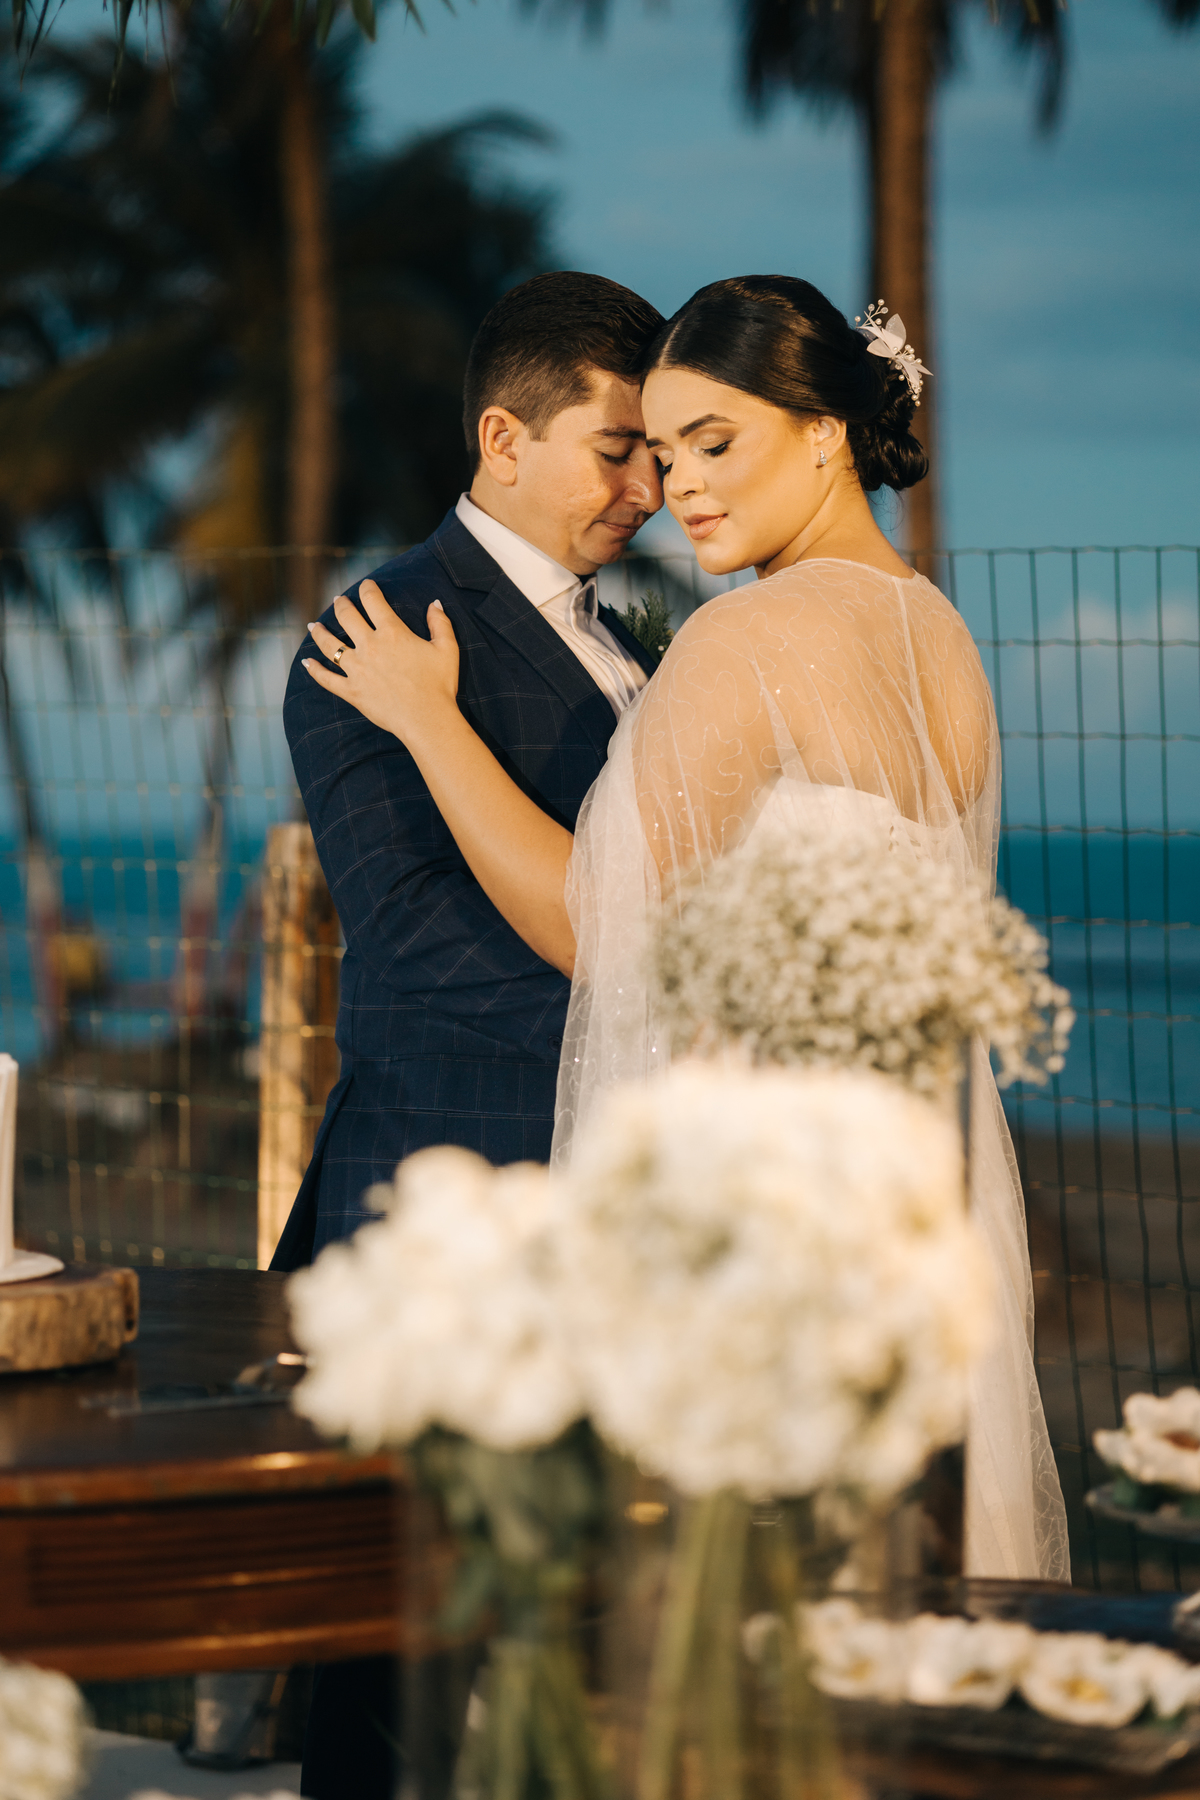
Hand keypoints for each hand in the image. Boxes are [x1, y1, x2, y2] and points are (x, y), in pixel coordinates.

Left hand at [303, 580, 459, 748]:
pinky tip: (306, 662)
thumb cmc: (439, 684)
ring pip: (330, 645)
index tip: (366, 585)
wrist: (426, 719)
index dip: (368, 589)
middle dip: (341, 604)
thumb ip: (440, 623)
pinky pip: (326, 678)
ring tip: (313, 625)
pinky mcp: (351, 691)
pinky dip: (314, 670)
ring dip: (319, 632)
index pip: (373, 601)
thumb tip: (434, 603)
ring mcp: (357, 669)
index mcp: (392, 632)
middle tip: (338, 600)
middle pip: (347, 617)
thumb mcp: (447, 649)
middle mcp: (370, 646)